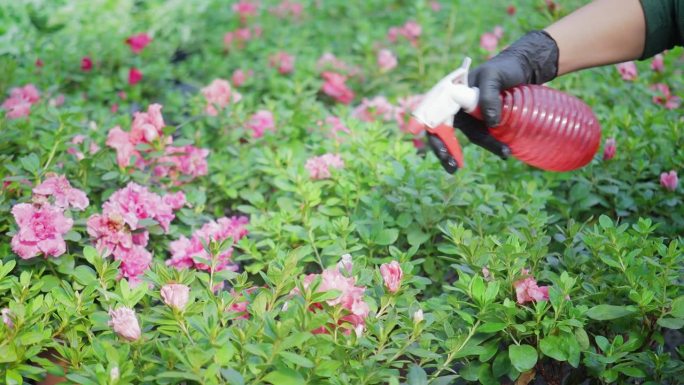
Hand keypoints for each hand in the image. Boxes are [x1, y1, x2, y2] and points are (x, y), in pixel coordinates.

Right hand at [428, 30, 559, 172]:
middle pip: (447, 133)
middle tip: (454, 167)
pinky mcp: (486, 120)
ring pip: (472, 135)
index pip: (435, 118)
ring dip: (485, 146)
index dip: (434, 136)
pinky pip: (485, 134)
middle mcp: (457, 107)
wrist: (523, 66)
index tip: (441, 150)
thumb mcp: (494, 76)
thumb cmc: (503, 67)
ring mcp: (471, 115)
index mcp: (449, 94)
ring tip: (504, 152)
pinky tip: (504, 149)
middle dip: (448, 152)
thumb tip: (491, 123)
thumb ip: (489, 96)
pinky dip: (493, 143)